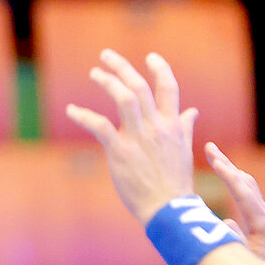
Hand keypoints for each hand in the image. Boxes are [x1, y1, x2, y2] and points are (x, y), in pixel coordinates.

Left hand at [65, 50, 198, 224]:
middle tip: (106, 55)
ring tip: (94, 73)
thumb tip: (193, 111)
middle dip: (123, 67)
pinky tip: (71, 110)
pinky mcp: (121, 151)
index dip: (160, 69)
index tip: (150, 56)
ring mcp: (139, 138)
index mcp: (173, 125)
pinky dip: (83, 115)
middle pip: (140, 87)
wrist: (169, 208)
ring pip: (124, 98)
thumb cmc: (174, 181)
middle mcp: (157, 127)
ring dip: (107, 82)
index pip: (169, 88)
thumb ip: (185, 127)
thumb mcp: (184, 150)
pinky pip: (99, 126)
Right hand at [206, 141, 264, 264]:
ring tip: (213, 155)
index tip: (214, 159)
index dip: (228, 175)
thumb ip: (234, 241)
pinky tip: (223, 173)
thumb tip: (224, 221)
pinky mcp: (260, 217)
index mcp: (262, 223)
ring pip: (246, 185)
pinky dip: (232, 180)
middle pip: (246, 182)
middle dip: (227, 164)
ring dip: (229, 169)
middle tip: (209, 147)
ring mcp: (264, 214)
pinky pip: (245, 193)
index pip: (244, 193)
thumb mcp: (245, 261)